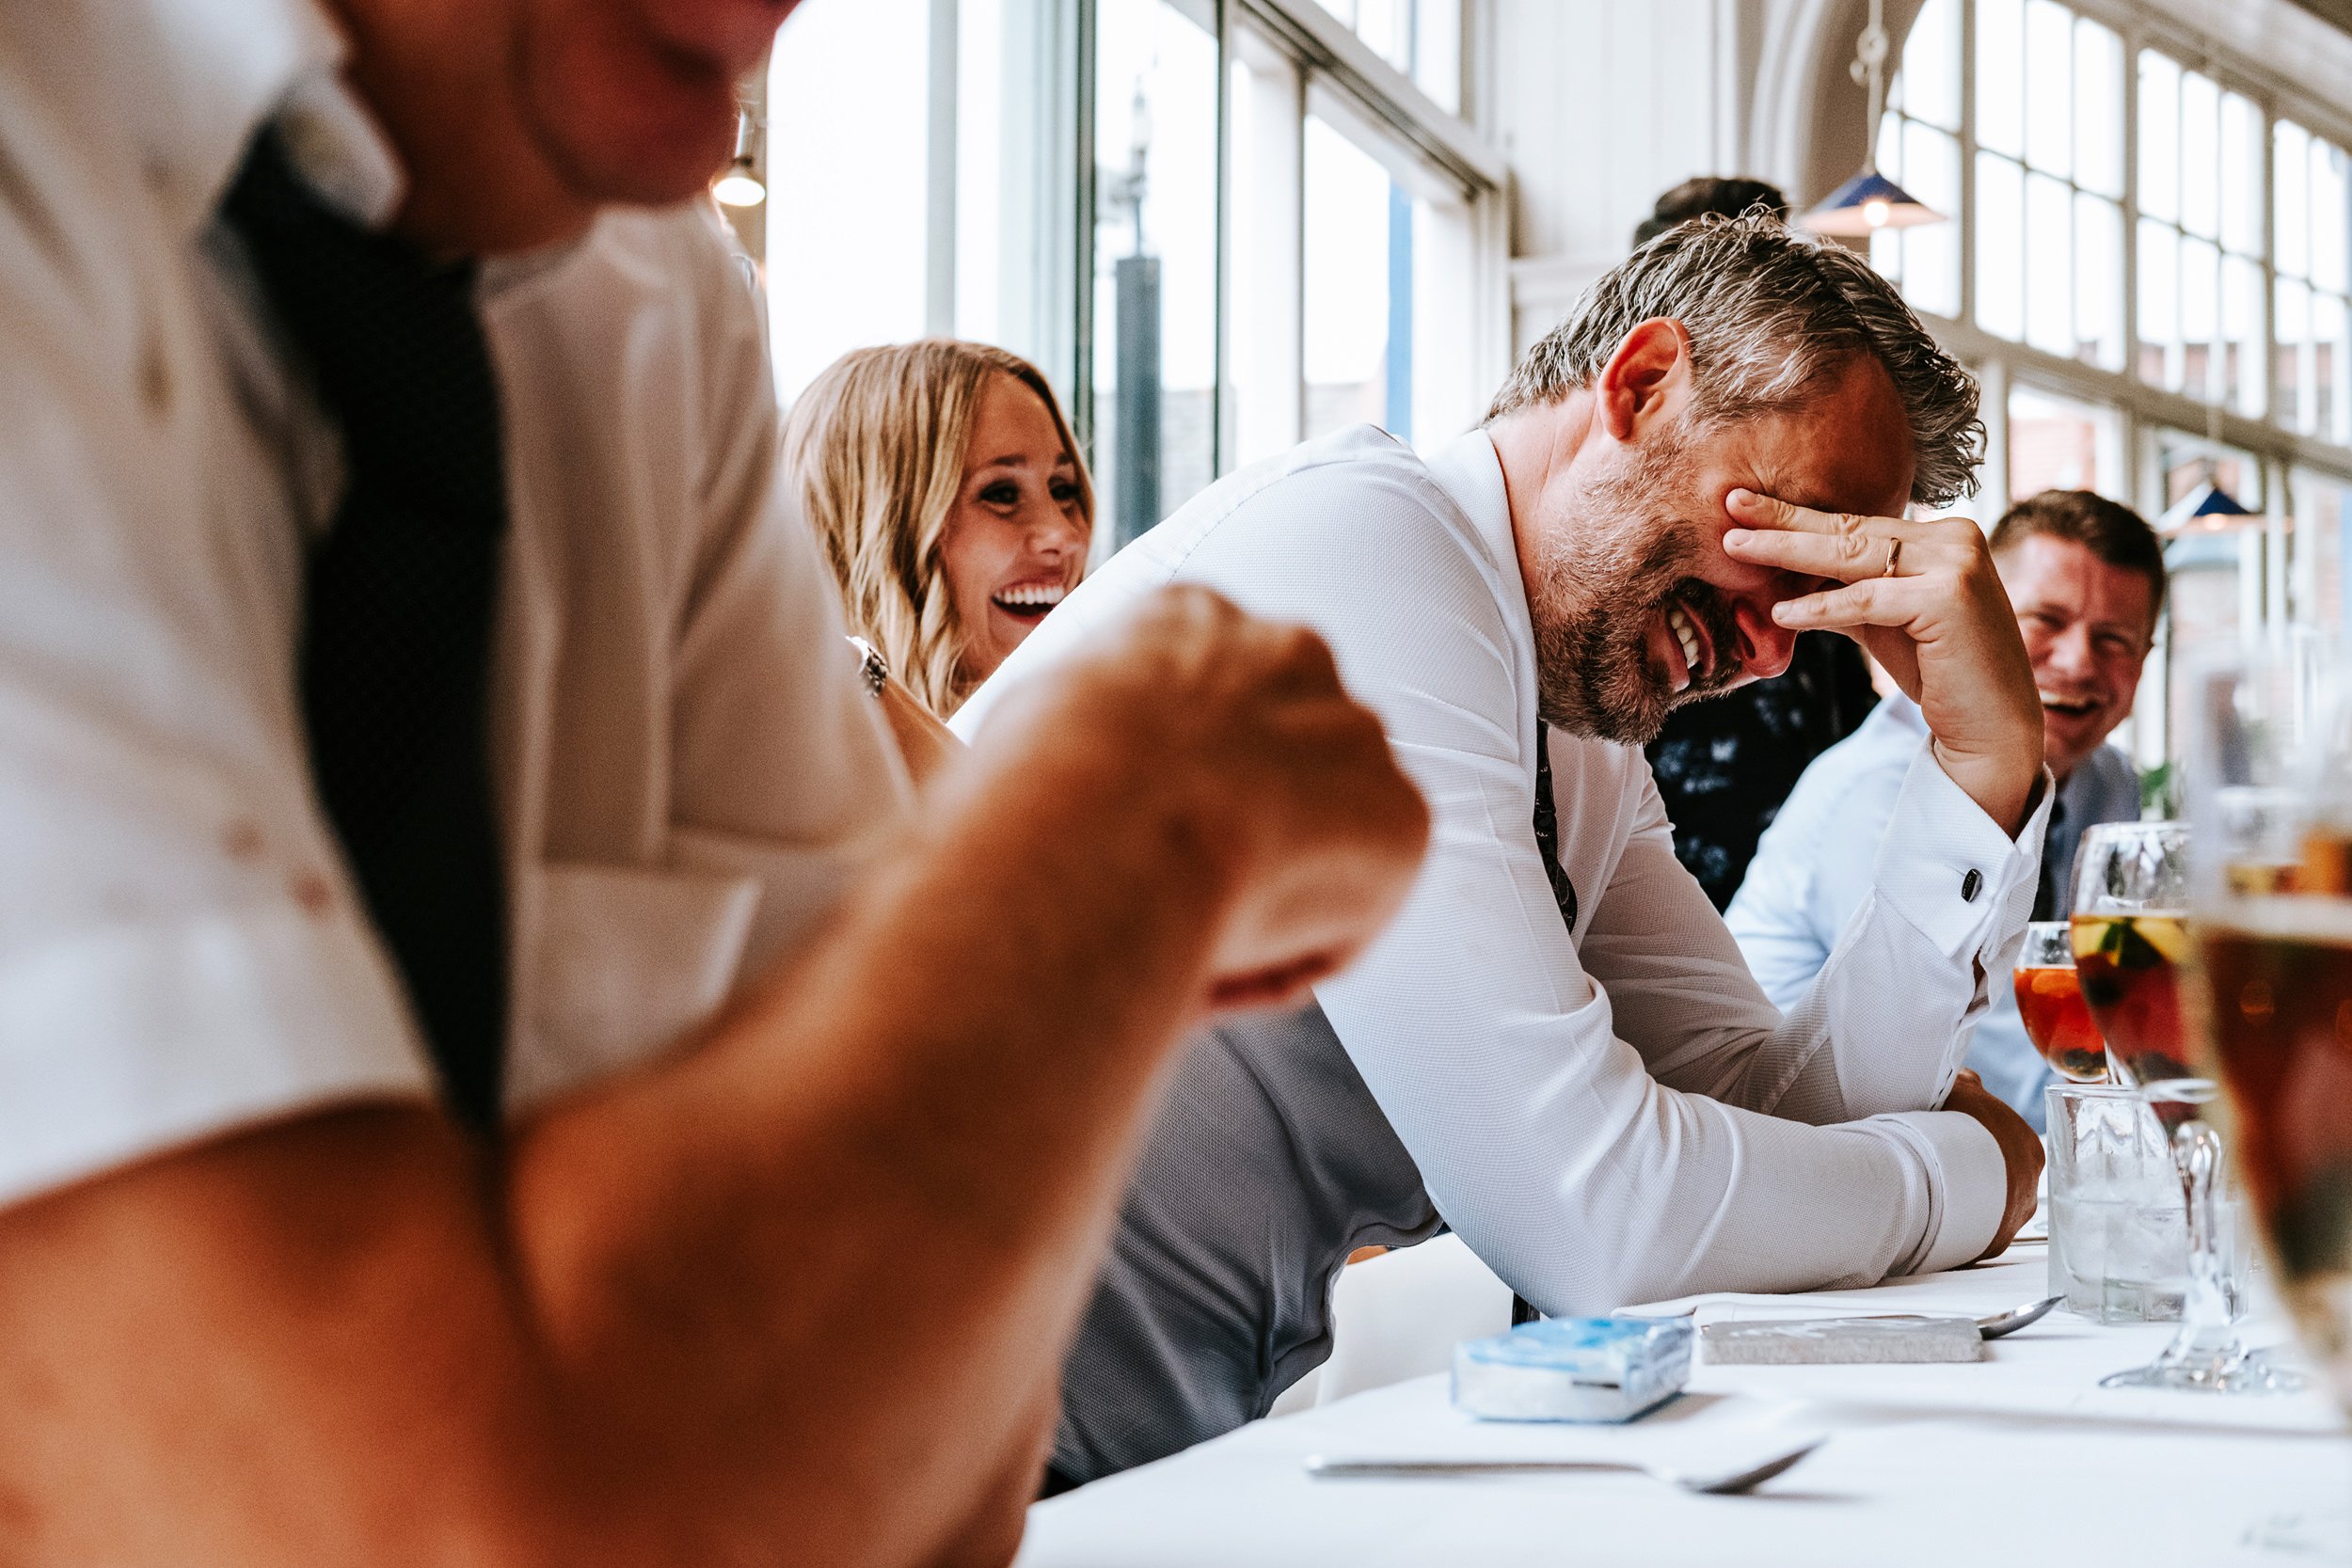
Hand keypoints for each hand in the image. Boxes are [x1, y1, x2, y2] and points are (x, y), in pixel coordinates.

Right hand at [994, 585, 1430, 1013]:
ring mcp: (1354, 731)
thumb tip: (1033, 792)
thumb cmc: (1028, 789)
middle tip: (1171, 903)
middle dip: (1242, 825)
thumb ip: (1068, 742)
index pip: (1201, 697)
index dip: (1169, 784)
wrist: (1103, 819)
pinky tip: (1221, 968)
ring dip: (1271, 893)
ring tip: (1186, 951)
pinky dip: (1296, 951)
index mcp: (1186, 618)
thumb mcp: (1019, 730)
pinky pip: (1349, 907)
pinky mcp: (1401, 817)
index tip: (1133, 843)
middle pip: (1279, 754)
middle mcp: (1287, 652)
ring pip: (1322, 832)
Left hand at [1721, 491, 2043, 834]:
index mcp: (1942, 536)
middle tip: (1731, 504)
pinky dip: (1820, 606)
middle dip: (1784, 520)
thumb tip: (1785, 575)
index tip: (1747, 504)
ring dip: (1788, 551)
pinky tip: (1780, 611)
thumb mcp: (1882, 621)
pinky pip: (1866, 599)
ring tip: (1736, 549)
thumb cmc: (1938, 673)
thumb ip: (1847, 591)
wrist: (1990, 726)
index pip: (1857, 523)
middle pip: (1851, 530)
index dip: (1799, 516)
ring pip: (1853, 555)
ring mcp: (1956, 564)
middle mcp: (1954, 539)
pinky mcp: (1949, 597)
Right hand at [1941, 1069, 2042, 1260]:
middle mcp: (2030, 1182)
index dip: (1977, 1136)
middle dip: (1976, 1169)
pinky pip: (1978, 1232)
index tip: (1953, 1136)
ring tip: (1937, 1190)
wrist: (1943, 1172)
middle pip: (2002, 1173)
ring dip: (1971, 1198)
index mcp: (2027, 1145)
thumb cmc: (1952, 1125)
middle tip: (1942, 1162)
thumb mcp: (1959, 1091)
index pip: (2004, 1140)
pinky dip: (1962, 1223)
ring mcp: (2015, 1215)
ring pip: (1993, 1205)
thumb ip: (1968, 1083)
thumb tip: (1968, 1076)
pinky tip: (1940, 1213)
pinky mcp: (1995, 1241)